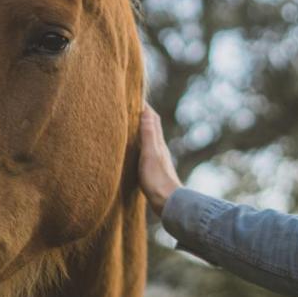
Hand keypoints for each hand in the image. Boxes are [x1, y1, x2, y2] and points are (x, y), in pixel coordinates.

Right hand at [138, 102, 182, 216]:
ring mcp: (157, 158)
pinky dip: (139, 142)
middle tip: (130, 104)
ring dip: (141, 127)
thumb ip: (148, 135)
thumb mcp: (149, 155)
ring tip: (129, 122)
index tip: (134, 94)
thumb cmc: (157, 180)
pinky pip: (145, 149)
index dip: (143, 105)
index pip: (151, 117)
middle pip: (152, 125)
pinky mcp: (154, 168)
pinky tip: (134, 147)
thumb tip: (146, 112)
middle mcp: (159, 147)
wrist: (167, 202)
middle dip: (142, 113)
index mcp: (157, 142)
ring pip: (149, 137)